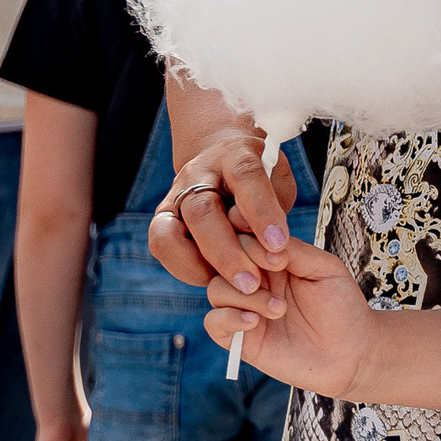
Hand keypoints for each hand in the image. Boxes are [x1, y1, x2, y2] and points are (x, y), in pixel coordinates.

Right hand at [149, 116, 299, 290]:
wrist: (221, 161)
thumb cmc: (260, 176)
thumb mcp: (279, 180)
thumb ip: (274, 206)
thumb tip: (263, 242)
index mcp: (234, 154)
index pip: (245, 176)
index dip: (262, 211)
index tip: (279, 244)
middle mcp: (197, 173)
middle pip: (201, 210)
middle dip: (227, 253)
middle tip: (252, 283)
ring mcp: (174, 196)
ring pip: (169, 233)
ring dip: (199, 266)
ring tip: (229, 286)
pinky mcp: (162, 218)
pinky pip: (163, 247)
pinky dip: (186, 269)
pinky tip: (213, 278)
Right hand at [203, 237, 375, 400]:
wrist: (350, 352)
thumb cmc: (340, 306)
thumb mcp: (324, 268)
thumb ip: (293, 250)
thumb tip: (261, 238)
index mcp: (270, 256)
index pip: (241, 234)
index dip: (250, 238)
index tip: (277, 255)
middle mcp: (253, 279)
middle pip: (222, 258)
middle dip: (243, 263)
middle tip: (272, 276)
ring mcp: (244, 308)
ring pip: (216, 289)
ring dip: (245, 296)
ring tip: (279, 310)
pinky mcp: (240, 338)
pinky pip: (213, 323)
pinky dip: (229, 319)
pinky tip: (255, 322)